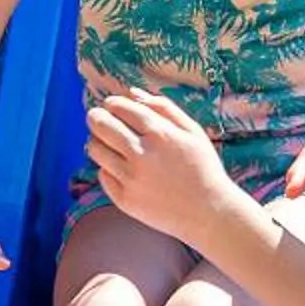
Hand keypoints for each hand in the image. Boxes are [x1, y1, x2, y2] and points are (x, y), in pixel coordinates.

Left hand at [87, 89, 239, 245]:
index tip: (111, 105)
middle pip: (100, 125)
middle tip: (98, 118)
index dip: (111, 103)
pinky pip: (102, 175)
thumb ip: (163, 107)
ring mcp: (131, 179)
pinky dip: (107, 168)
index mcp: (160, 134)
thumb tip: (132, 93)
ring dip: (96, 141)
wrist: (209, 213)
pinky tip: (121, 167)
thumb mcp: (192, 131)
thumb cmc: (203, 168)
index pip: (120, 108)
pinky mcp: (125, 199)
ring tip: (108, 142)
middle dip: (96, 117)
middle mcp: (142, 155)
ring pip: (95, 149)